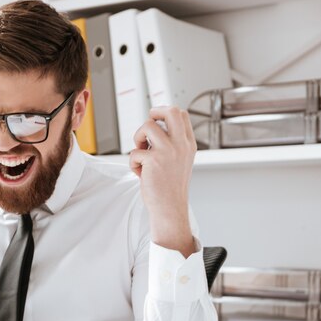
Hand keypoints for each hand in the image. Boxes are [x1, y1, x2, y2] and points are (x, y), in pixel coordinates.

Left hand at [129, 106, 196, 256]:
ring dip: (138, 138)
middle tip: (147, 125)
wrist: (169, 209)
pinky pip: (134, 151)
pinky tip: (140, 174)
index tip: (156, 120)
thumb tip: (152, 126)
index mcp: (188, 144)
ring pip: (147, 126)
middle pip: (171, 111)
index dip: (165, 112)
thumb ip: (171, 144)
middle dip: (154, 112)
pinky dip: (133, 163)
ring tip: (141, 154)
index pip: (181, 114)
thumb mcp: (178, 161)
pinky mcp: (153, 160)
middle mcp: (180, 145)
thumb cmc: (170, 188)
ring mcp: (168, 151)